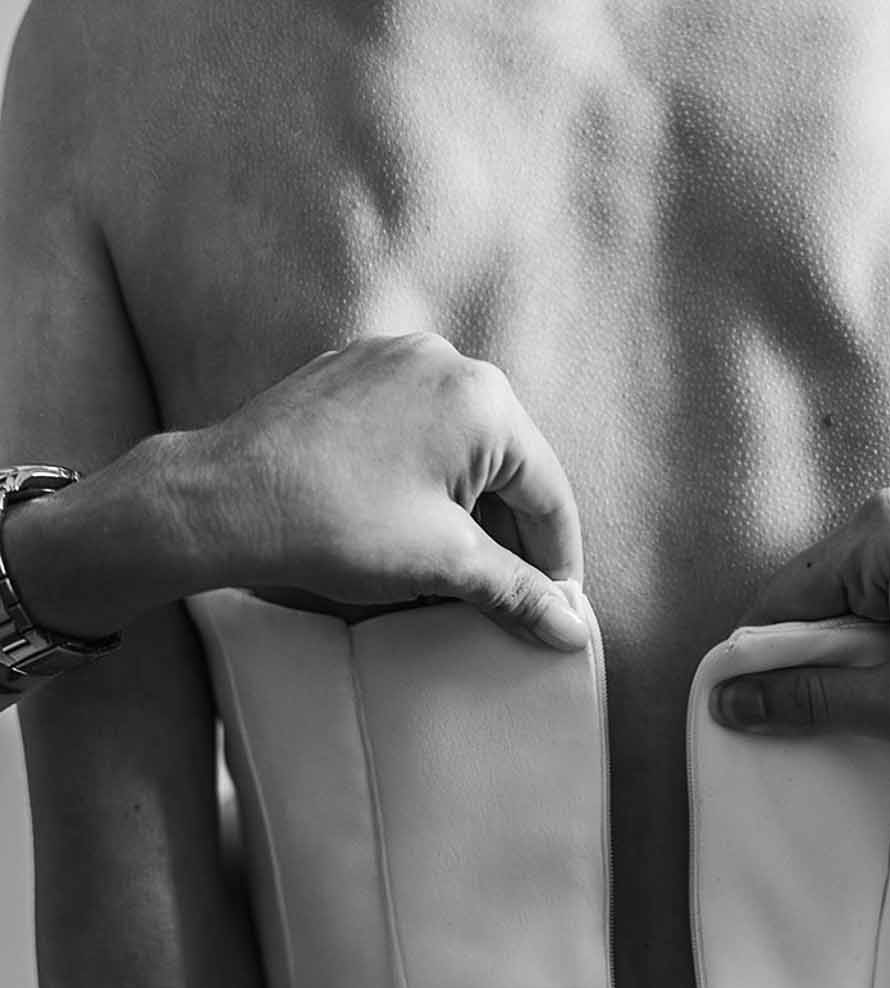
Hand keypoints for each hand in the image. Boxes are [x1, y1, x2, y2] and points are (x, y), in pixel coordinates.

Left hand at [184, 333, 588, 647]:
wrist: (223, 501)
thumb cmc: (333, 524)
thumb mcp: (444, 564)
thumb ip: (518, 591)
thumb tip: (568, 626)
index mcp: (484, 400)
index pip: (548, 493)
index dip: (558, 562)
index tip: (556, 608)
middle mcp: (445, 362)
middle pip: (507, 465)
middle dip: (509, 536)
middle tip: (504, 597)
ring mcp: (393, 361)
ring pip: (458, 448)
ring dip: (466, 509)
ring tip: (450, 570)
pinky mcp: (351, 374)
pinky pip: (412, 430)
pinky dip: (423, 480)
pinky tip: (405, 528)